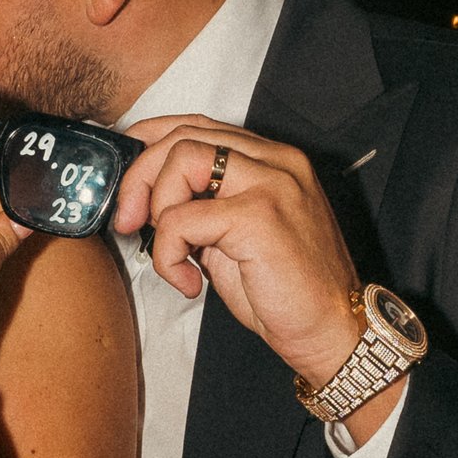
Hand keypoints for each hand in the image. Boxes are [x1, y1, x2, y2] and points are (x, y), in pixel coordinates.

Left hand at [114, 118, 370, 402]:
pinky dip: (168, 252)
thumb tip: (144, 197)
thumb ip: (202, 205)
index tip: (126, 179)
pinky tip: (187, 280)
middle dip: (140, 177)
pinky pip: (182, 219)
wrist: (332, 331)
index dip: (149, 143)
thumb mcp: (235, 235)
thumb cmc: (285, 290)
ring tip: (168, 251)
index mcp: (272, 159)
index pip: (197, 125)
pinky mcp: (259, 216)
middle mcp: (276, 160)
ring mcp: (271, 183)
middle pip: (183, 136)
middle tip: (127, 220)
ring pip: (182, 161)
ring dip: (157, 209)